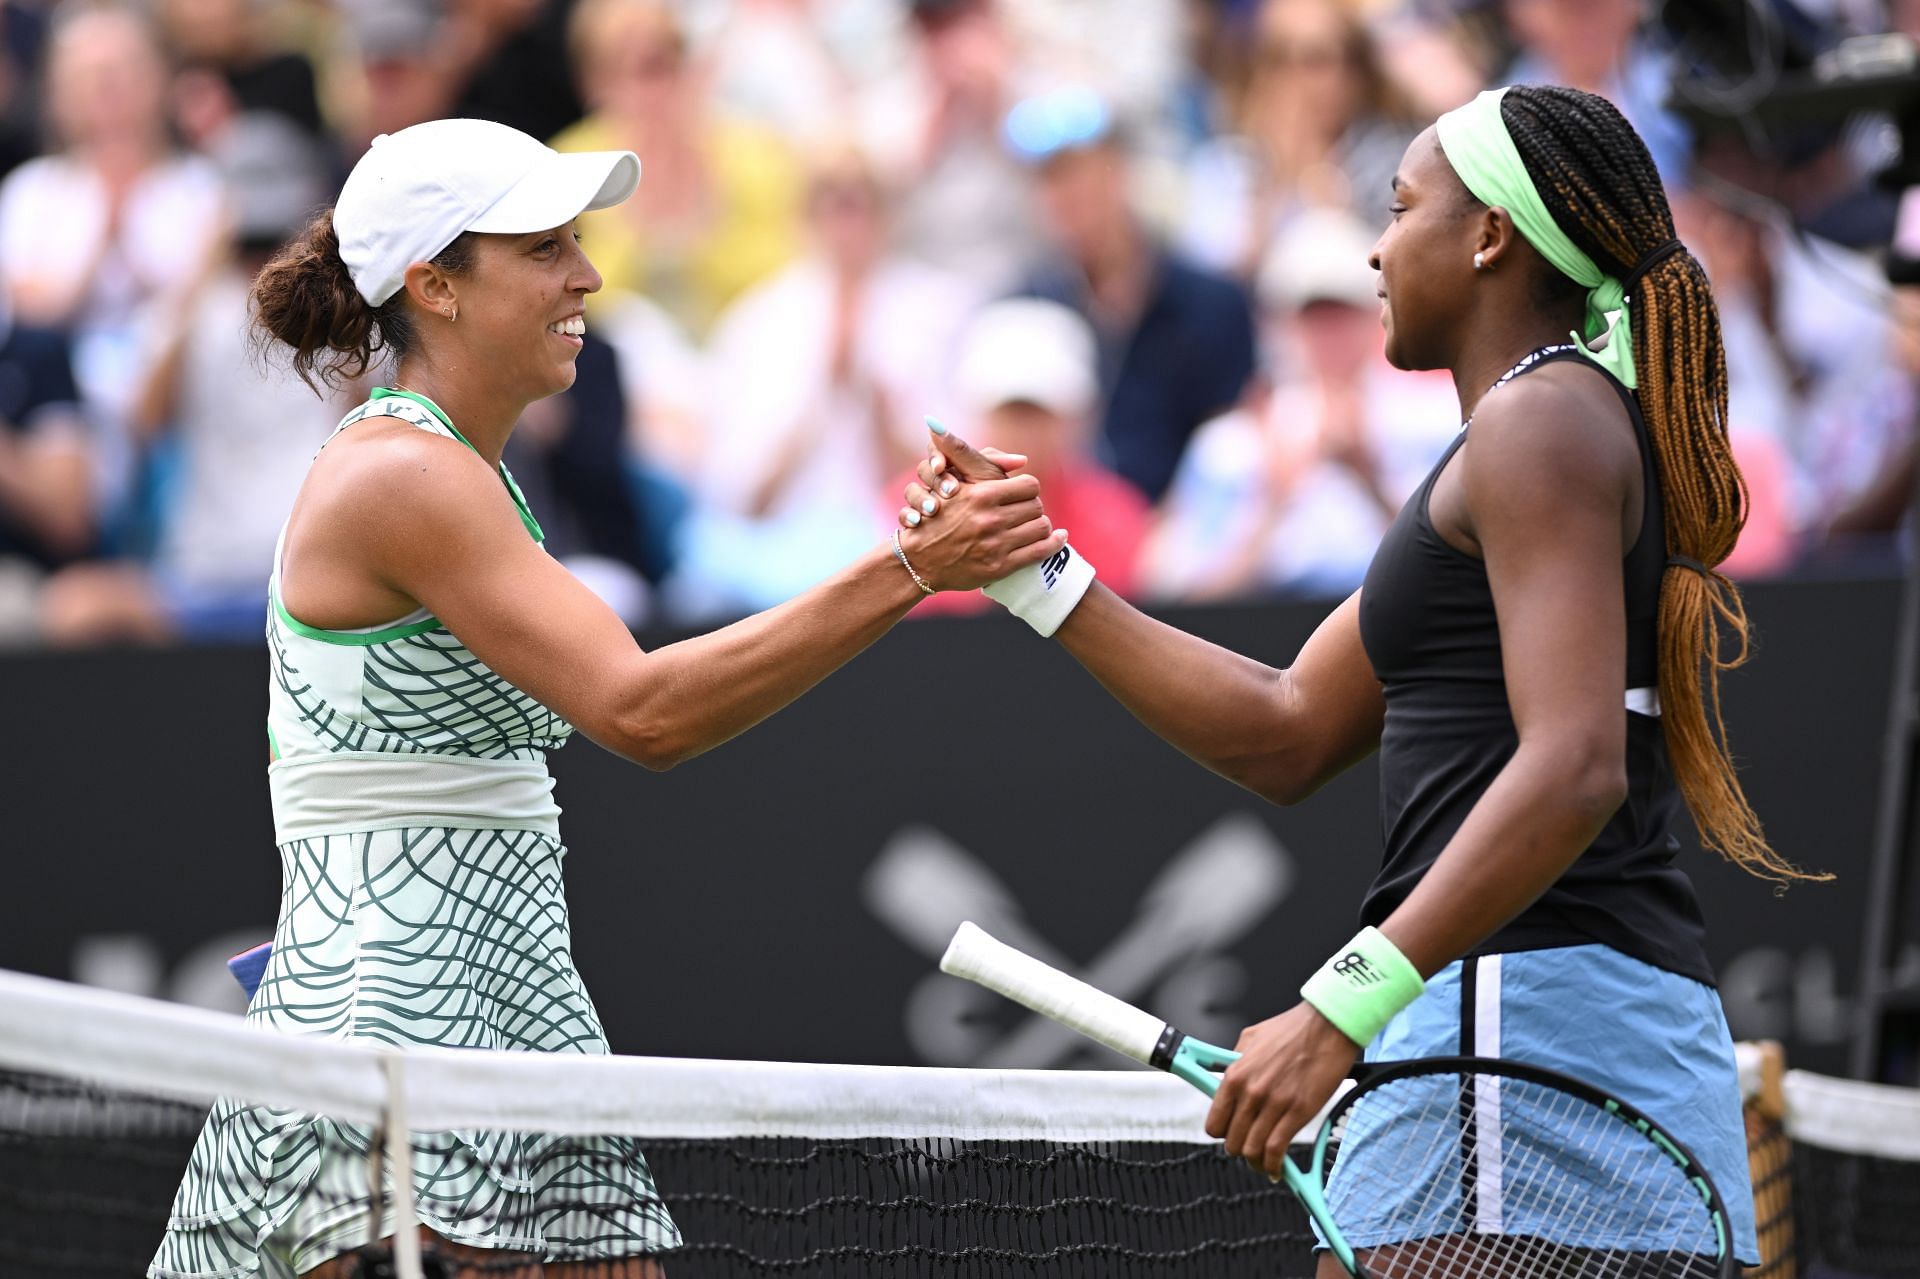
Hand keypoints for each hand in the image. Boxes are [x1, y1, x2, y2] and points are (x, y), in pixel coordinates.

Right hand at [896, 424, 1061, 590]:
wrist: (918, 561)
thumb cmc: (936, 516)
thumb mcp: (949, 480)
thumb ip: (969, 454)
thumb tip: (1010, 451)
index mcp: (981, 495)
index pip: (1029, 484)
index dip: (1027, 488)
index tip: (1021, 493)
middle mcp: (990, 520)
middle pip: (1037, 506)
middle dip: (1033, 507)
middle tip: (1026, 510)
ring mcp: (996, 545)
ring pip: (1042, 527)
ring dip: (1041, 525)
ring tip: (1034, 524)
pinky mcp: (1000, 567)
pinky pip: (1041, 552)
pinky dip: (1054, 544)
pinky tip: (1059, 538)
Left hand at [1205, 1003, 1358, 1177]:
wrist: (1327, 1026)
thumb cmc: (1292, 1028)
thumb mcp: (1250, 1038)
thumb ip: (1235, 1061)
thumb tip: (1228, 1078)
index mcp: (1235, 1075)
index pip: (1215, 1122)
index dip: (1222, 1133)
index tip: (1229, 1133)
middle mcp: (1251, 1093)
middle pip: (1233, 1142)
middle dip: (1239, 1149)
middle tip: (1249, 1147)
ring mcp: (1274, 1104)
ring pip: (1253, 1151)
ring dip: (1256, 1162)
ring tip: (1263, 1162)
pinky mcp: (1298, 1112)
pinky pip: (1277, 1150)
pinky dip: (1274, 1165)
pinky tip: (1277, 1169)